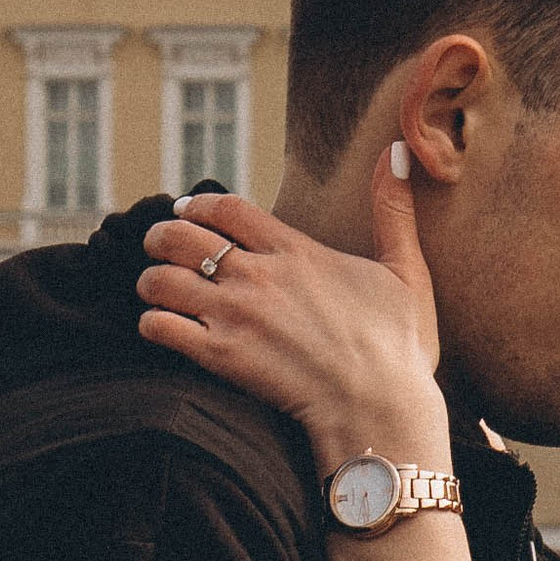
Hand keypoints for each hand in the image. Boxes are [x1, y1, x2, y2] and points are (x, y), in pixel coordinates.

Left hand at [139, 153, 447, 476]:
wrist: (380, 409)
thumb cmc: (399, 348)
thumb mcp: (407, 271)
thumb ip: (394, 211)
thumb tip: (397, 152)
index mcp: (297, 252)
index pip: (226, 208)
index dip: (199, 206)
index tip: (190, 212)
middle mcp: (259, 276)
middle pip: (180, 235)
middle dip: (161, 237)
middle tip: (161, 248)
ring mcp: (236, 315)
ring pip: (160, 279)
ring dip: (152, 281)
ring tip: (158, 290)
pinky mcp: (221, 356)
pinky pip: (159, 326)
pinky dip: (152, 323)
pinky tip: (163, 328)